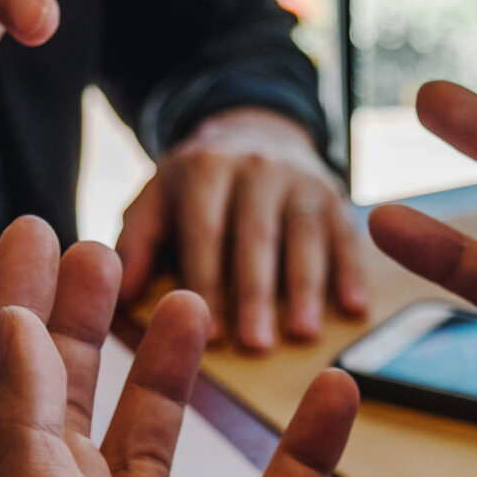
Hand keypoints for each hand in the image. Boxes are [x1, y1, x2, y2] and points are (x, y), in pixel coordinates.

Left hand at [0, 217, 401, 476]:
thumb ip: (23, 440)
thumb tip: (11, 337)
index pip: (2, 403)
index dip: (8, 314)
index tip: (33, 230)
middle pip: (70, 413)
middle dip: (79, 325)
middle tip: (103, 244)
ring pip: (162, 449)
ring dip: (168, 370)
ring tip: (190, 300)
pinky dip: (304, 438)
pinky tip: (332, 384)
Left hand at [115, 107, 369, 350]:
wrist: (252, 131)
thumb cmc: (195, 187)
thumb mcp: (156, 200)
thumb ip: (135, 243)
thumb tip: (122, 294)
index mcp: (206, 169)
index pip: (205, 230)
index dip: (208, 281)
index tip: (210, 332)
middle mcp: (256, 167)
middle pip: (256, 235)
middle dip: (256, 292)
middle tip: (256, 344)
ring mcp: (300, 179)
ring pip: (305, 235)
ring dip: (306, 287)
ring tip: (303, 333)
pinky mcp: (334, 194)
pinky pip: (345, 234)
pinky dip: (352, 271)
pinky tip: (355, 309)